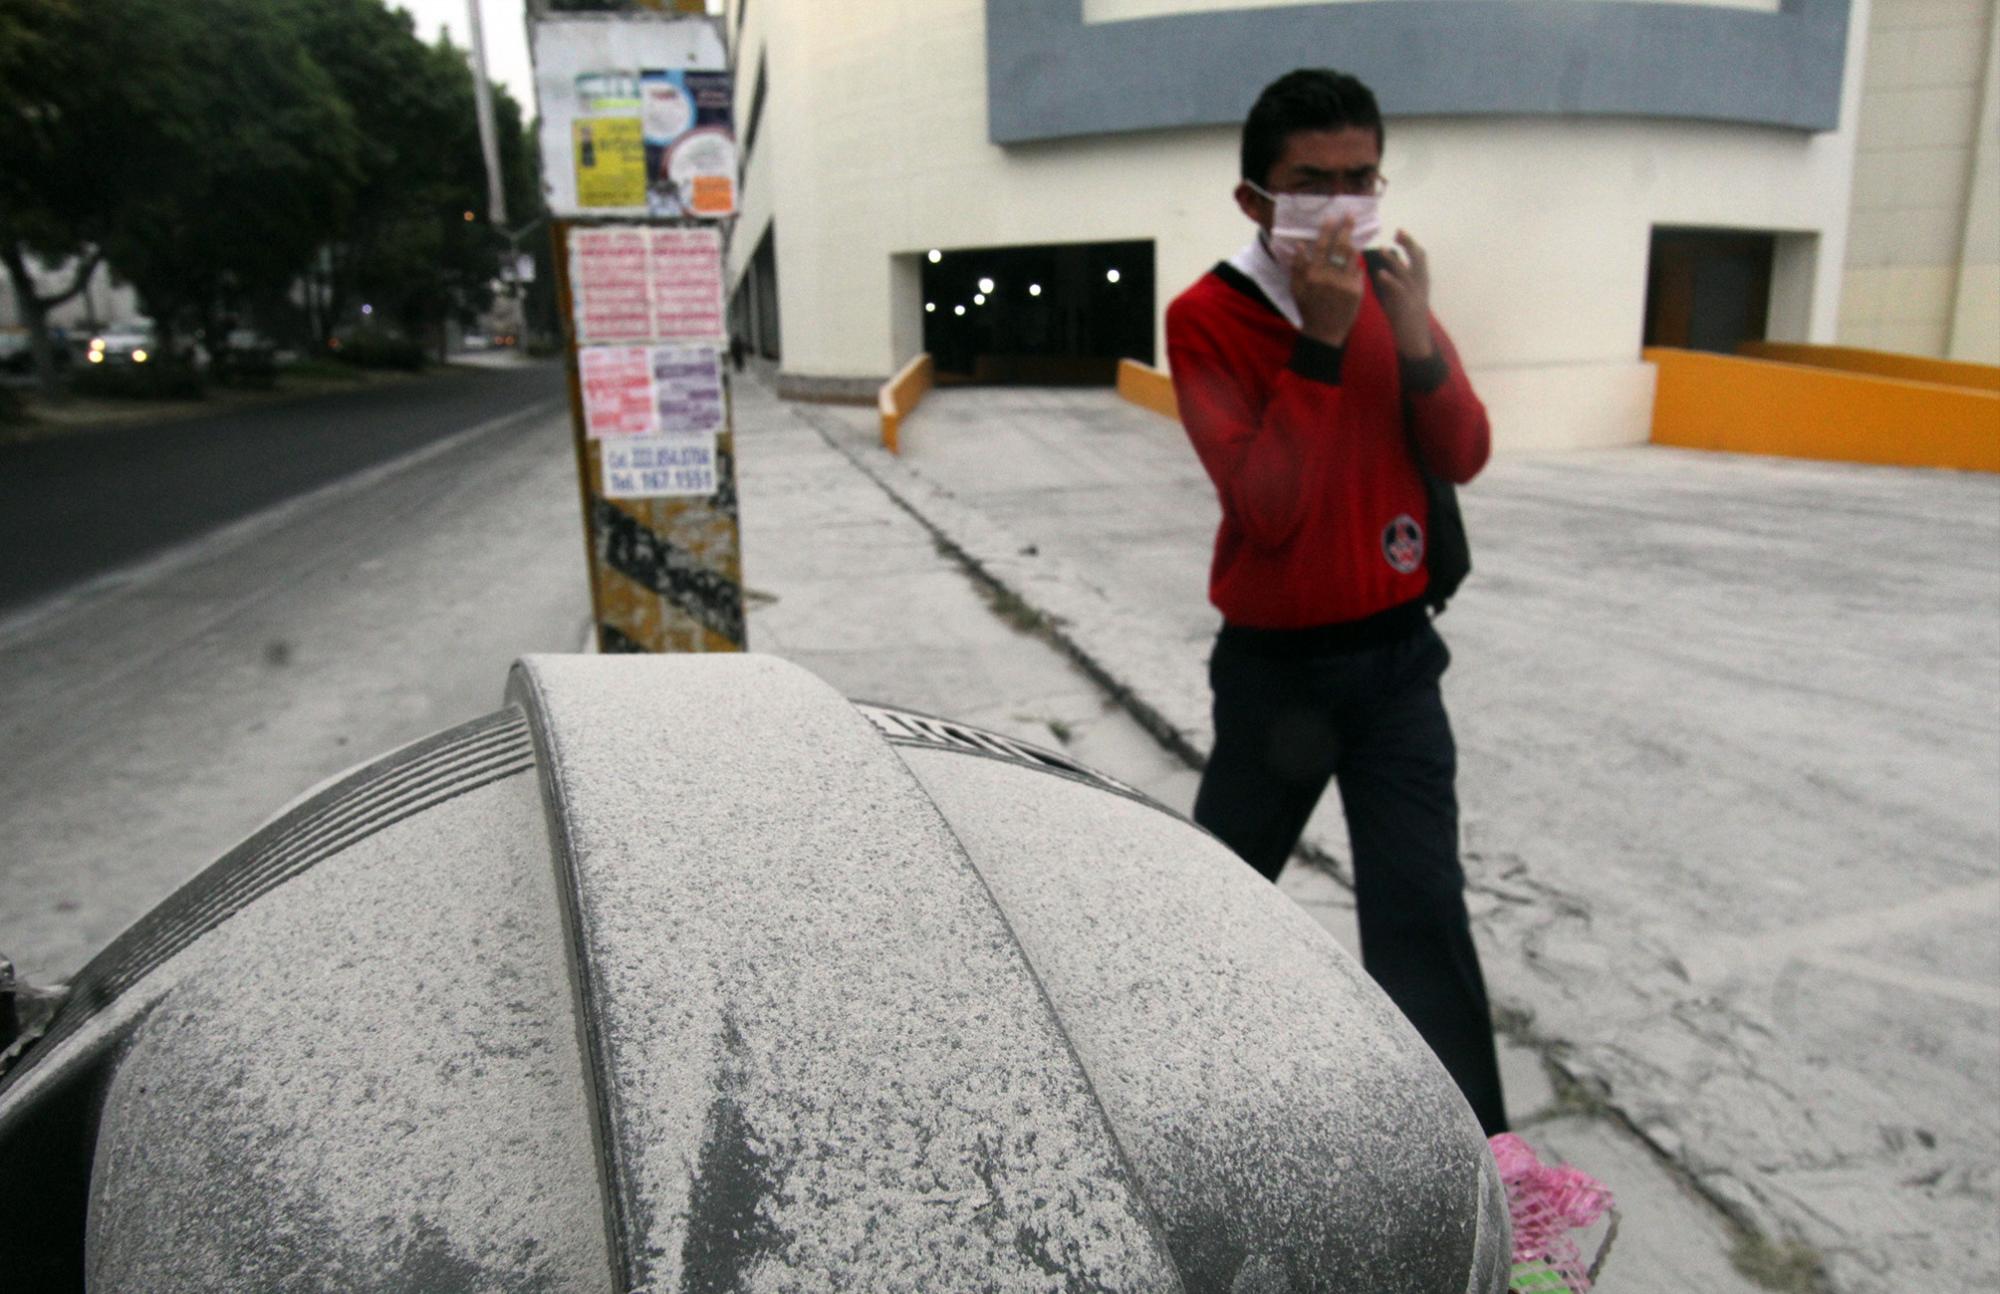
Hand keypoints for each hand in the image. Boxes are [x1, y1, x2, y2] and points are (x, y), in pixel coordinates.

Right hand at [1291, 211, 1364, 346]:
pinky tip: (1353, 262)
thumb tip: (1300, 245)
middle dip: (1346, 228)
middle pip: (1341, 246)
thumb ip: (1297, 266)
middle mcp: (1330, 277)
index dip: (1327, 230)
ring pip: (1352, 257)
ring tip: (1353, 235)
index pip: (1322, 247)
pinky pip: (1358, 271)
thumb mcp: (1296, 289)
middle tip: (1350, 215)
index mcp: (1313, 275)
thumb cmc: (1308, 309)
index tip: (1331, 218)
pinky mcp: (1357, 292)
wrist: (1324, 333)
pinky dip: (1356, 265)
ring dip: (1353, 243)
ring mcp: (1345, 284)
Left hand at [1374, 230, 1434, 358]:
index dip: (1410, 243)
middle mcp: (1420, 286)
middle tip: (1398, 232)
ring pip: (1407, 272)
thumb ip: (1394, 285)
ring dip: (1394, 260)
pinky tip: (1380, 273)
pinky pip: (1399, 290)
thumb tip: (1382, 272)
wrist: (1416, 344)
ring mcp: (1415, 296)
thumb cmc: (1406, 322)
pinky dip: (1390, 280)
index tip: (1399, 233)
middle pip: (1418, 259)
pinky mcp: (1407, 306)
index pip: (1419, 258)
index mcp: (1420, 283)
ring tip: (1383, 249)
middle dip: (1409, 244)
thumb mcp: (1400, 299)